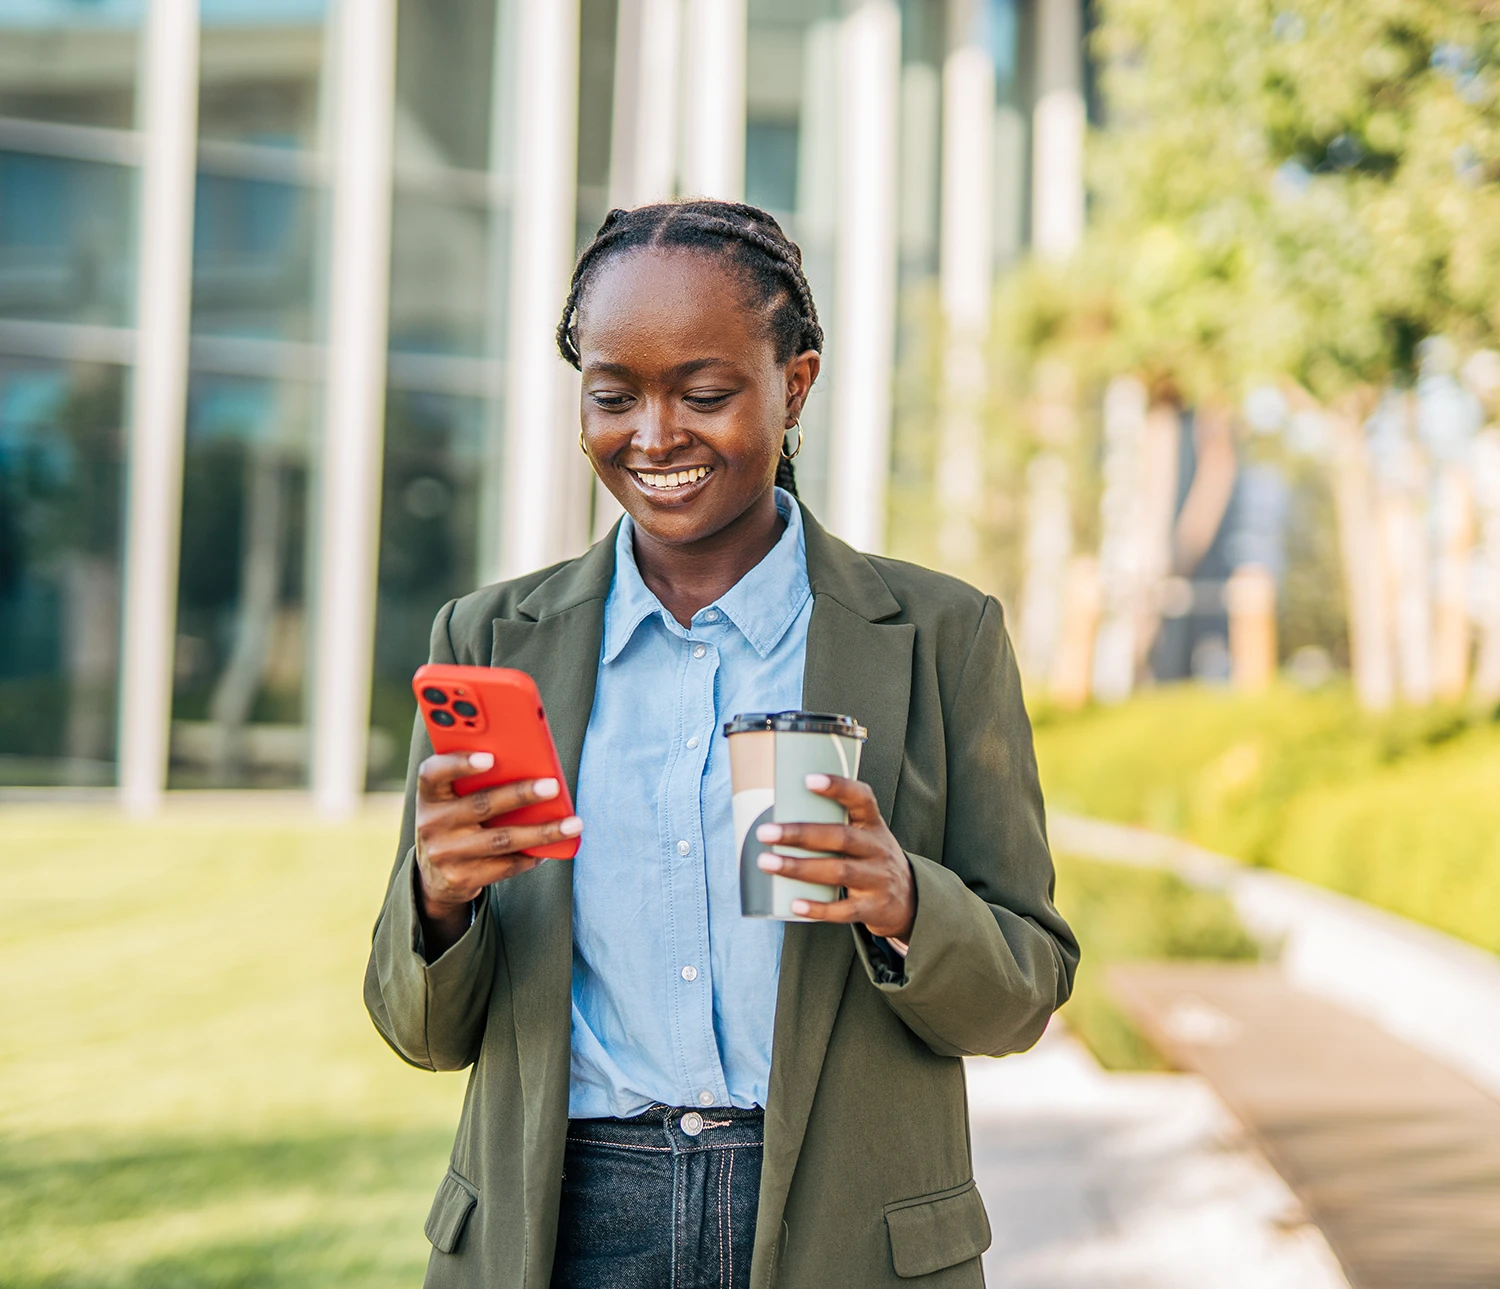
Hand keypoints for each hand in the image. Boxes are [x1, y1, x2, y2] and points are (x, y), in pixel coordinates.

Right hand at [414, 751, 582, 951]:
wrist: (435, 875)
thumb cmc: (455, 821)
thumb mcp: (452, 800)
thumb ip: (475, 782)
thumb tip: (531, 768)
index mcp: (430, 795)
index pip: (434, 773)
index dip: (459, 763)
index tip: (490, 757)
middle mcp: (432, 824)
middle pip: (481, 805)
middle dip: (521, 795)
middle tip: (553, 787)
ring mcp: (446, 854)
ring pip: (502, 840)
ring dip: (542, 831)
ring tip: (573, 824)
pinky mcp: (462, 878)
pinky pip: (506, 866)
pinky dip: (532, 856)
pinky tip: (552, 848)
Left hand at [755, 774, 915, 940]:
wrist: (909, 900)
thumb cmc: (869, 859)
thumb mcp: (864, 835)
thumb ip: (834, 822)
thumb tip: (774, 808)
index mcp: (873, 825)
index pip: (861, 799)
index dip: (838, 787)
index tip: (808, 780)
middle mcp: (877, 849)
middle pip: (840, 837)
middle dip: (800, 834)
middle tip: (764, 832)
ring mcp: (877, 879)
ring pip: (839, 872)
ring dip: (799, 868)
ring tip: (766, 863)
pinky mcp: (872, 908)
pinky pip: (844, 910)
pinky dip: (819, 908)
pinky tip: (794, 904)